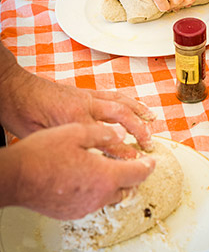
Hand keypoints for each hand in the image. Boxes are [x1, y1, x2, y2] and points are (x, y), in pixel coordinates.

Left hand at [1, 63, 154, 151]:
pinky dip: (126, 99)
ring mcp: (86, 96)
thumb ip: (69, 146)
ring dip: (138, 110)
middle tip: (149, 143)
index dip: (125, 153)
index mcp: (76, 119)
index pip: (108, 139)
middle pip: (122, 116)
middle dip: (139, 130)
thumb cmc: (24, 113)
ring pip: (120, 101)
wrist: (14, 88)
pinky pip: (111, 94)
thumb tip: (88, 159)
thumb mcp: (44, 138)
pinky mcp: (84, 91)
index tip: (136, 163)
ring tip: (152, 119)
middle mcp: (86, 105)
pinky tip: (132, 104)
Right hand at [9, 123, 154, 219]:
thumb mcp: (77, 132)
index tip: (152, 162)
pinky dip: (97, 192)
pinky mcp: (72, 213)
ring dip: (115, 185)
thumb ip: (103, 134)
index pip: (138, 173)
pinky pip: (93, 202)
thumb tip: (120, 135)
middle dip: (133, 176)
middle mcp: (99, 195)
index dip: (148, 166)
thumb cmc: (44, 154)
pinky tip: (86, 180)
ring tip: (108, 171)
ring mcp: (85, 207)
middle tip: (132, 165)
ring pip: (110, 197)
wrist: (17, 177)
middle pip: (127, 188)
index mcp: (106, 175)